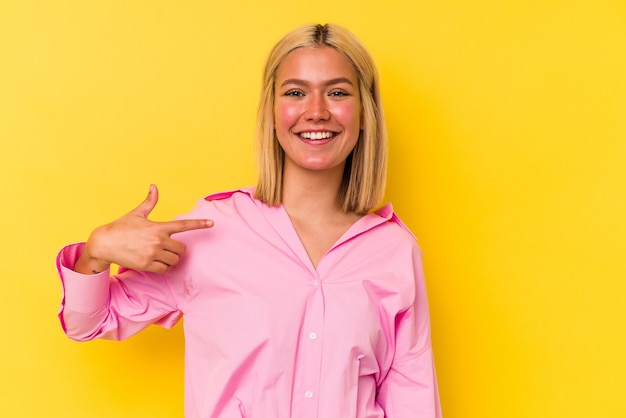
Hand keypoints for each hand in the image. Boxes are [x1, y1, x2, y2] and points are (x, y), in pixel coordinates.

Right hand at [74, 185, 212, 273]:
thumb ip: (149, 202)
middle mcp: (158, 240)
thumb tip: (154, 186)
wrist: (103, 244)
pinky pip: (165, 269)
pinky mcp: (146, 265)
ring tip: (160, 255)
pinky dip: (164, 267)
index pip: (183, 225)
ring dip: (171, 259)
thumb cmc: (121, 227)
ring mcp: (152, 253)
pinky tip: (156, 262)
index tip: (211, 224)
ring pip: (174, 260)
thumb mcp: (136, 214)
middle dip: (177, 250)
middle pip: (182, 249)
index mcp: (158, 226)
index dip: (199, 224)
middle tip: (167, 248)